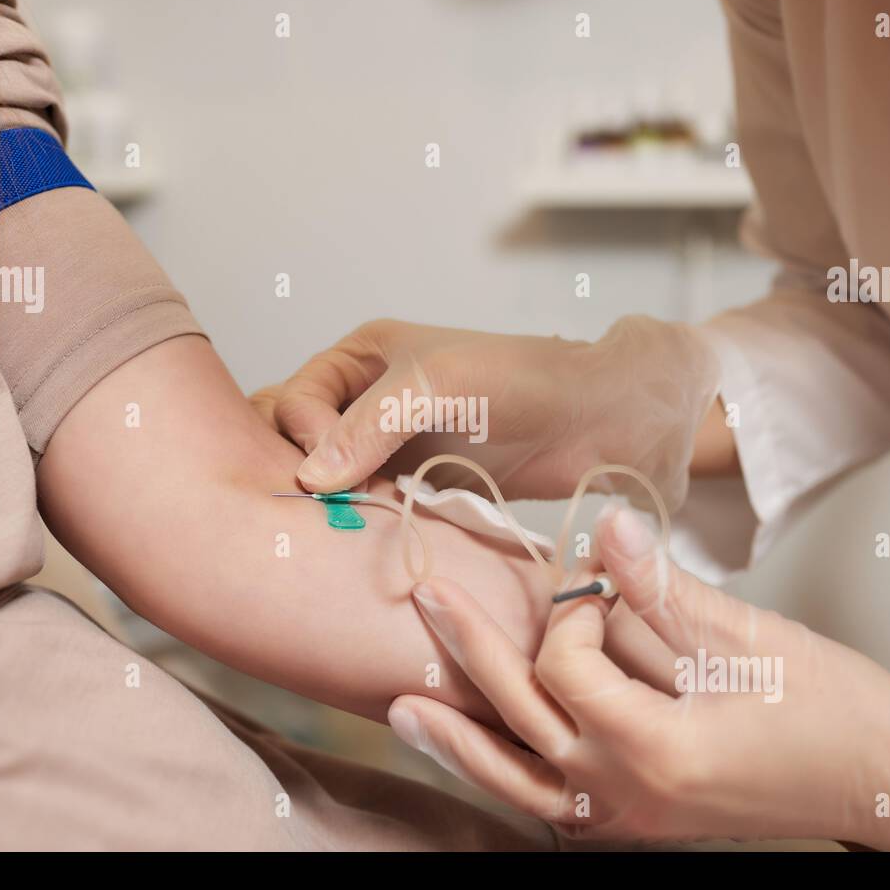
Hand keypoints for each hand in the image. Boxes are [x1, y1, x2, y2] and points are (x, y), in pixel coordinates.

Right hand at [261, 317, 720, 508]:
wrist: (597, 421)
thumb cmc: (523, 382)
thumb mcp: (437, 387)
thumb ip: (370, 426)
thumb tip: (311, 477)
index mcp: (363, 356)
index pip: (293, 399)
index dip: (304, 437)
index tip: (328, 474)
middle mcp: (369, 397)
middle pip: (297, 438)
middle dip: (298, 470)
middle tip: (323, 505)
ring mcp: (391, 443)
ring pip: (328, 476)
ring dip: (329, 501)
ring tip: (346, 522)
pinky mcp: (417, 481)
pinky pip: (366, 501)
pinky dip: (358, 517)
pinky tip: (371, 533)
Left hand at [388, 507, 889, 847]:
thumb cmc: (838, 712)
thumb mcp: (753, 639)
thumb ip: (663, 588)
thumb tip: (604, 524)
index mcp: (658, 749)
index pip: (568, 666)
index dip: (577, 613)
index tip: (604, 586)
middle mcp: (627, 797)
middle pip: (520, 720)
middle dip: (471, 654)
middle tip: (426, 602)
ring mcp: (627, 822)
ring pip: (516, 783)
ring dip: (459, 743)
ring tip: (402, 710)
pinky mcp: (633, 825)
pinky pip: (545, 806)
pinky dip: (505, 776)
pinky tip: (471, 752)